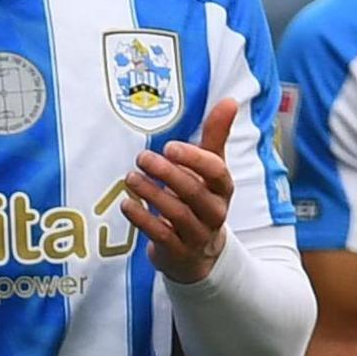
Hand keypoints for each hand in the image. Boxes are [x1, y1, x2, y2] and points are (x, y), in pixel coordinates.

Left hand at [125, 96, 242, 280]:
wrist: (200, 255)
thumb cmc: (201, 201)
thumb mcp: (211, 171)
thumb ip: (216, 136)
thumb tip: (229, 100)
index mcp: (223, 189)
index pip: (216, 172)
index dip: (194, 159)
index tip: (170, 146)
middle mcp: (214, 212)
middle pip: (194, 192)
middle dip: (168, 173)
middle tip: (143, 157)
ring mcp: (197, 235)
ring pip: (177, 213)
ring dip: (151, 193)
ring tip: (130, 177)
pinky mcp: (178, 252)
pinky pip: (161, 235)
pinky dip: (143, 219)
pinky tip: (127, 204)